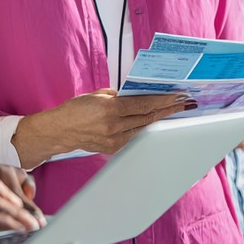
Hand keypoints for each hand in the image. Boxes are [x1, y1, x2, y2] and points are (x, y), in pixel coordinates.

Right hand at [13, 90, 191, 167]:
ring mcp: (114, 140)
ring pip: (142, 128)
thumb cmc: (75, 110)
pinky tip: (152, 122)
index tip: (176, 96)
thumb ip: (117, 96)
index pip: (143, 104)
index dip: (162, 100)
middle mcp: (114, 126)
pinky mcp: (112, 148)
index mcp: (110, 109)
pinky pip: (133, 136)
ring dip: (158, 119)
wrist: (59, 131)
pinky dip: (142, 128)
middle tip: (184, 103)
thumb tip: (135, 96)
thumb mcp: (97, 95)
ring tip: (173, 111)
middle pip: (148, 118)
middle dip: (167, 110)